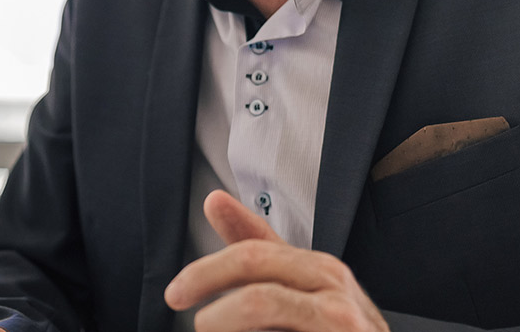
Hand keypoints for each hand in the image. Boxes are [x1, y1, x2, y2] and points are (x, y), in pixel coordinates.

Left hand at [164, 190, 388, 331]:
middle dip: (207, 285)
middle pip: (254, 275)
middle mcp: (334, 287)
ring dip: (224, 319)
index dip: (206, 271)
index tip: (176, 293)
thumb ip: (258, 249)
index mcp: (319, 268)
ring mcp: (342, 319)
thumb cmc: (337, 328)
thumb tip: (214, 200)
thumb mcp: (300, 286)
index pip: (253, 252)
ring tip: (210, 329)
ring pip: (261, 303)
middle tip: (186, 313)